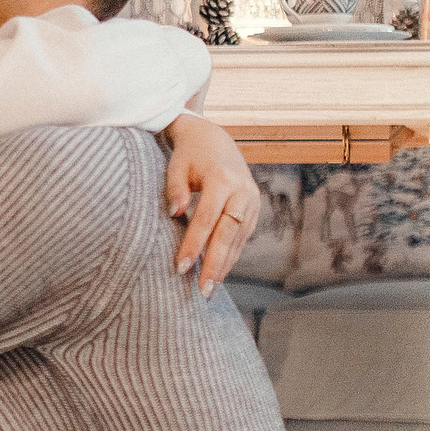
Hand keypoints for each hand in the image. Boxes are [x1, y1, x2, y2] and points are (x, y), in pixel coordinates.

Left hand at [161, 113, 260, 296]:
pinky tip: (220, 273)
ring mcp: (252, 200)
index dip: (195, 244)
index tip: (181, 267)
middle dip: (216, 264)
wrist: (215, 140)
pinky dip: (232, 255)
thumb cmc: (189, 155)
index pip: (207, 218)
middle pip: (228, 233)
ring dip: (225, 265)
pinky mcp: (254, 208)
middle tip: (204, 290)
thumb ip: (175, 189)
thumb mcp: (176, 166)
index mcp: (222, 179)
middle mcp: (242, 191)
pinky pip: (243, 236)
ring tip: (210, 289)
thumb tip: (175, 213)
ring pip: (239, 238)